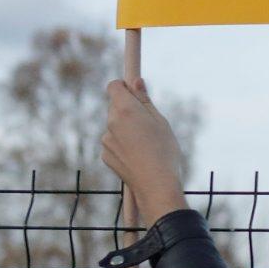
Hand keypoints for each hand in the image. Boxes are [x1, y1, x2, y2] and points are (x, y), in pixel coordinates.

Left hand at [101, 79, 188, 221]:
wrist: (156, 185)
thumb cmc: (164, 151)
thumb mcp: (160, 121)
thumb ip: (144, 100)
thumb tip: (136, 82)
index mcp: (125, 109)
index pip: (114, 86)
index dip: (124, 87)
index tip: (135, 93)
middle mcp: (111, 122)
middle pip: (115, 106)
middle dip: (128, 109)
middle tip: (148, 123)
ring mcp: (106, 140)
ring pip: (115, 126)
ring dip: (126, 129)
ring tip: (145, 144)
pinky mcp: (105, 155)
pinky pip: (113, 142)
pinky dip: (122, 145)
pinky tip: (138, 155)